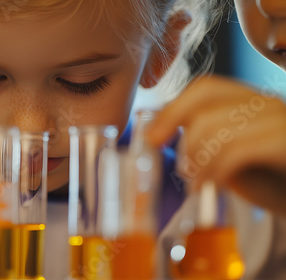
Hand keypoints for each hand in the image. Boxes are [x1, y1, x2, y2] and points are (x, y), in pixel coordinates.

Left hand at [147, 75, 285, 215]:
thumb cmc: (272, 181)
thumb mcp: (230, 156)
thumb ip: (203, 137)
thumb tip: (158, 131)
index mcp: (251, 100)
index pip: (204, 88)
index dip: (171, 111)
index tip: (152, 138)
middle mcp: (266, 102)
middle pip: (203, 104)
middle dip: (184, 141)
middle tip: (186, 172)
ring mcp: (279, 119)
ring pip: (213, 126)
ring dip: (197, 161)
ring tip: (200, 184)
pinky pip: (237, 150)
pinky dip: (216, 172)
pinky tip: (215, 187)